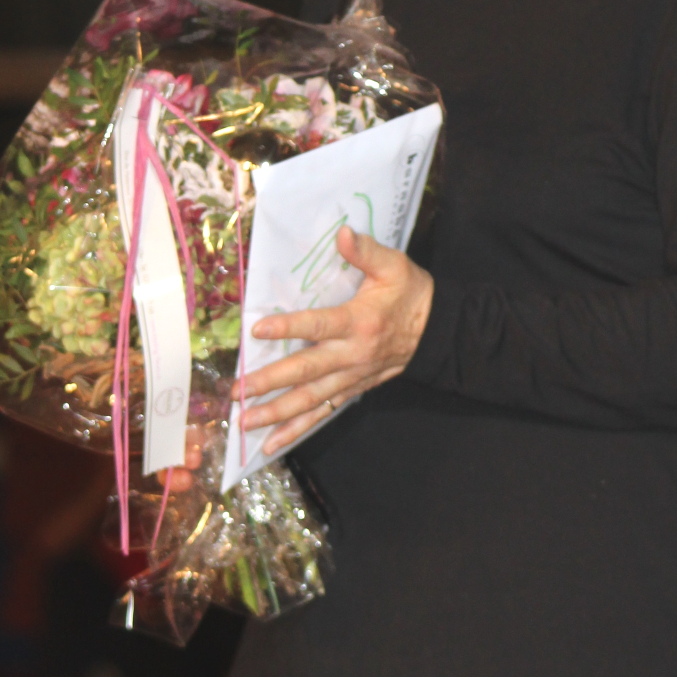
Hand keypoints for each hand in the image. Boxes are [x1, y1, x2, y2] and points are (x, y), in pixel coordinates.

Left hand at [238, 228, 434, 453]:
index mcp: (358, 322)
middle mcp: (352, 355)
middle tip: (238, 391)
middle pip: (306, 372)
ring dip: (277, 414)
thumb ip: (365, 251)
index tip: (257, 329)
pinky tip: (271, 443)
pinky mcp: (351, 390)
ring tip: (246, 422)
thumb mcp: (393, 266)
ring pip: (310, 400)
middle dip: (269, 383)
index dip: (288, 328)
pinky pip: (321, 413)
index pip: (318, 325)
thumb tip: (342, 232)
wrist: (438, 331)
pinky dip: (296, 430)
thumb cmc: (409, 293)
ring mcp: (351, 377)